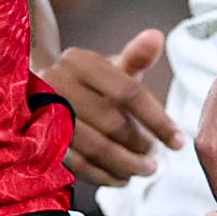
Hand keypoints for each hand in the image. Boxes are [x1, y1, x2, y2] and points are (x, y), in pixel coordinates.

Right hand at [43, 26, 179, 188]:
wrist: (37, 95)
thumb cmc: (85, 83)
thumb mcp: (110, 68)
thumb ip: (135, 57)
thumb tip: (157, 36)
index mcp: (80, 61)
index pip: (128, 92)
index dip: (157, 120)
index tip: (178, 142)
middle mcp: (58, 83)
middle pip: (112, 123)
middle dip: (140, 145)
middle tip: (155, 158)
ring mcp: (45, 113)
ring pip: (96, 147)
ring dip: (126, 164)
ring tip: (145, 170)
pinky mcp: (40, 141)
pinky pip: (78, 164)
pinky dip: (104, 176)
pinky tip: (121, 178)